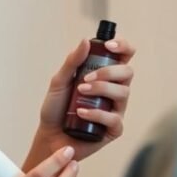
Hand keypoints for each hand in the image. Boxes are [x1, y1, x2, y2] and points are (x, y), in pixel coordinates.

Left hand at [27, 37, 134, 164]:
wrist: (49, 135)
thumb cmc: (56, 108)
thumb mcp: (59, 81)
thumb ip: (72, 62)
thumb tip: (86, 41)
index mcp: (105, 76)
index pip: (124, 56)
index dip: (122, 47)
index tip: (108, 46)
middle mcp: (114, 91)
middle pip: (127, 72)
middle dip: (108, 71)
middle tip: (85, 78)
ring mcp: (116, 109)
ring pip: (123, 93)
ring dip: (101, 89)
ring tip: (80, 93)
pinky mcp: (114, 129)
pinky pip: (115, 118)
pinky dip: (97, 114)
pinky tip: (81, 112)